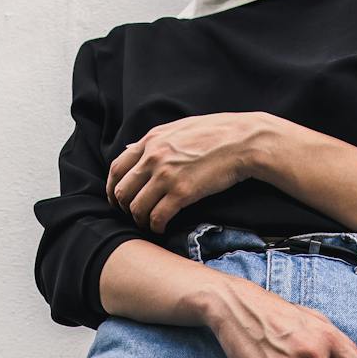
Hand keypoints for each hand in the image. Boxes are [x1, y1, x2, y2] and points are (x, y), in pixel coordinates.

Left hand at [105, 112, 268, 235]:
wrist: (243, 140)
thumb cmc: (215, 133)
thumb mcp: (178, 128)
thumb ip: (154, 141)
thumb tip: (132, 148)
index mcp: (151, 141)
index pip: (117, 169)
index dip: (113, 189)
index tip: (118, 200)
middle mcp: (153, 158)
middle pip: (122, 192)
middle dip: (124, 209)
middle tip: (134, 216)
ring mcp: (167, 175)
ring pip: (136, 208)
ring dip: (140, 221)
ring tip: (149, 224)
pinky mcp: (182, 192)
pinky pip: (157, 217)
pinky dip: (156, 227)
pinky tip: (162, 228)